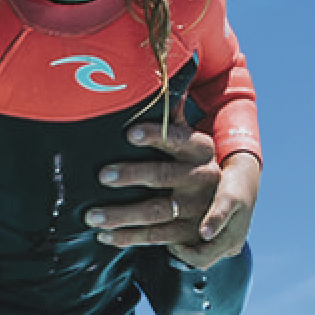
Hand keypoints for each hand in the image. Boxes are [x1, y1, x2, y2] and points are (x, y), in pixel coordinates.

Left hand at [89, 124, 255, 267]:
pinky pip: (154, 236)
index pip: (177, 138)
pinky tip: (104, 236)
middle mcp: (202, 178)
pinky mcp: (188, 233)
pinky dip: (128, 237)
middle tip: (102, 175)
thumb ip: (171, 116)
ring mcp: (196, 208)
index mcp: (201, 149)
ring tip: (91, 215)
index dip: (154, 135)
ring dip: (121, 214)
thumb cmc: (188, 160)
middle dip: (131, 175)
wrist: (222, 202)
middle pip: (163, 176)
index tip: (129, 133)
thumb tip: (160, 78)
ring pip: (154, 211)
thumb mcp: (188, 138)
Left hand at [174, 149, 256, 267]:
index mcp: (232, 239)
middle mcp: (231, 246)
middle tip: (168, 239)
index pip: (201, 259)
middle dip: (183, 254)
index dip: (183, 253)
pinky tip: (183, 230)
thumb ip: (217, 216)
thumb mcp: (226, 197)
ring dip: (187, 250)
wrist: (245, 179)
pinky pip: (206, 249)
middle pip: (201, 262)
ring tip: (173, 234)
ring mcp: (229, 244)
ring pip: (203, 257)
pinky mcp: (224, 239)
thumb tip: (204, 235)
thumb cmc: (234, 185)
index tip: (170, 241)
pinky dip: (193, 244)